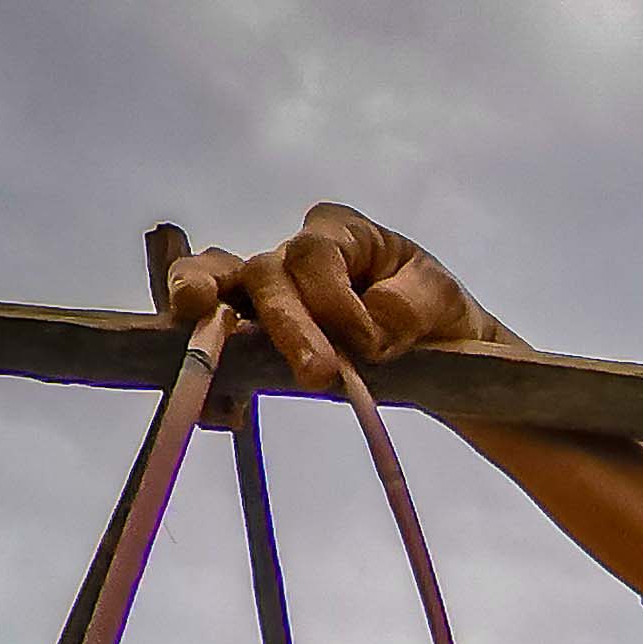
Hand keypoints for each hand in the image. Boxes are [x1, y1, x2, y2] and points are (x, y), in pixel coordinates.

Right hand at [158, 205, 506, 389]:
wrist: (441, 349)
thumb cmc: (435, 312)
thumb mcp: (440, 299)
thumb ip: (408, 306)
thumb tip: (370, 329)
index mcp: (339, 233)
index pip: (315, 253)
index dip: (334, 298)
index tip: (370, 344)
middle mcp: (292, 258)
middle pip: (264, 275)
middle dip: (285, 324)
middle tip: (316, 372)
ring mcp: (267, 298)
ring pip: (218, 291)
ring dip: (206, 320)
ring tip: (201, 343)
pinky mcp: (255, 342)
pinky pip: (217, 348)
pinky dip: (213, 377)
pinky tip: (223, 410)